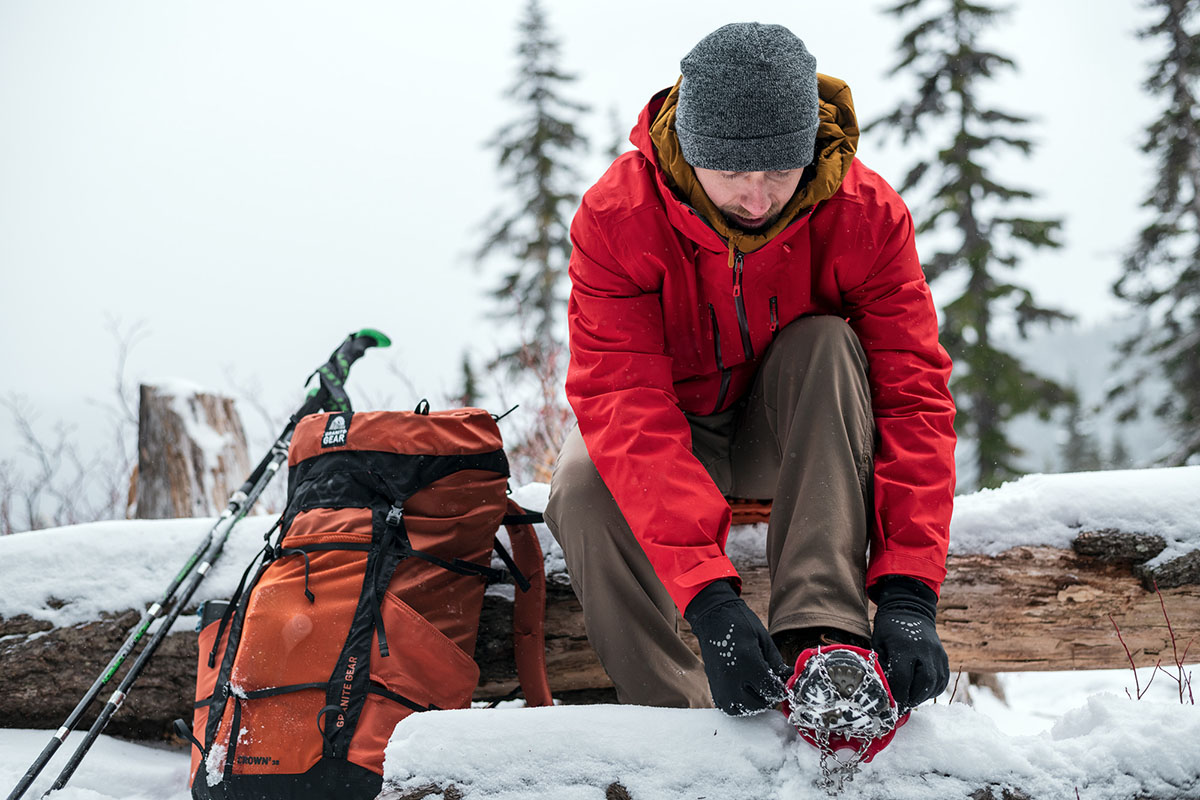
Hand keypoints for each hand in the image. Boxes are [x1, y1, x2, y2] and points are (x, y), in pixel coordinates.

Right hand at [684, 580, 789, 715]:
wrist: (712, 616)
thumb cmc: (739, 622)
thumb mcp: (763, 638)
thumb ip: (776, 663)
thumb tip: (789, 678)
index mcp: (748, 663)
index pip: (771, 690)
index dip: (781, 689)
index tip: (782, 683)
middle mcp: (732, 678)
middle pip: (758, 703)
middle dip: (768, 697)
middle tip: (770, 685)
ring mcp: (720, 684)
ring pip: (742, 709)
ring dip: (753, 703)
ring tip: (757, 689)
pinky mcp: (713, 686)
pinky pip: (728, 706)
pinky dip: (738, 704)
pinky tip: (744, 691)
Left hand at [870, 576, 949, 710]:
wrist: (910, 609)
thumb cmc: (889, 628)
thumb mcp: (879, 644)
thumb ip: (882, 666)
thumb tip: (882, 691)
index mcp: (905, 647)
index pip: (903, 680)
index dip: (897, 696)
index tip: (889, 707)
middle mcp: (925, 651)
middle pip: (923, 684)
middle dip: (911, 699)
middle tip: (900, 707)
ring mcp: (937, 654)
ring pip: (935, 684)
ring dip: (921, 697)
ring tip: (909, 700)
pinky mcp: (944, 657)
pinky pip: (942, 681)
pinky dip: (931, 690)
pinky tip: (920, 692)